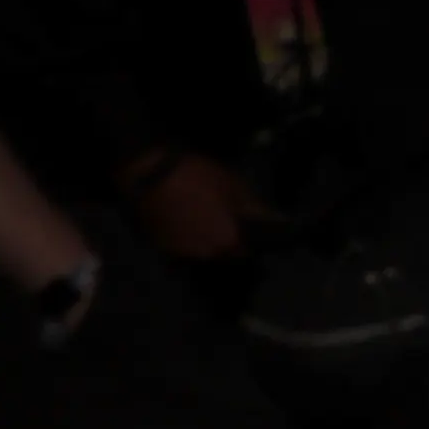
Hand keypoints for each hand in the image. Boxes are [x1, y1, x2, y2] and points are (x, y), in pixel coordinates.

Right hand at [128, 150, 257, 263]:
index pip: (247, 251)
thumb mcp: (234, 187)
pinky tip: (189, 219)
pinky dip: (190, 237)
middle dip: (230, 240)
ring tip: (207, 216)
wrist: (150, 175)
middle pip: (225, 252)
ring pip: (204, 250)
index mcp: (226, 241)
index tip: (252, 228)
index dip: (252, 240)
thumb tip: (278, 220)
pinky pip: (184, 246)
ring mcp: (181, 252)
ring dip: (210, 239)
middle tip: (229, 218)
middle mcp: (205, 253)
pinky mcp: (162, 246)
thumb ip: (256, 208)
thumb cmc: (199, 178)